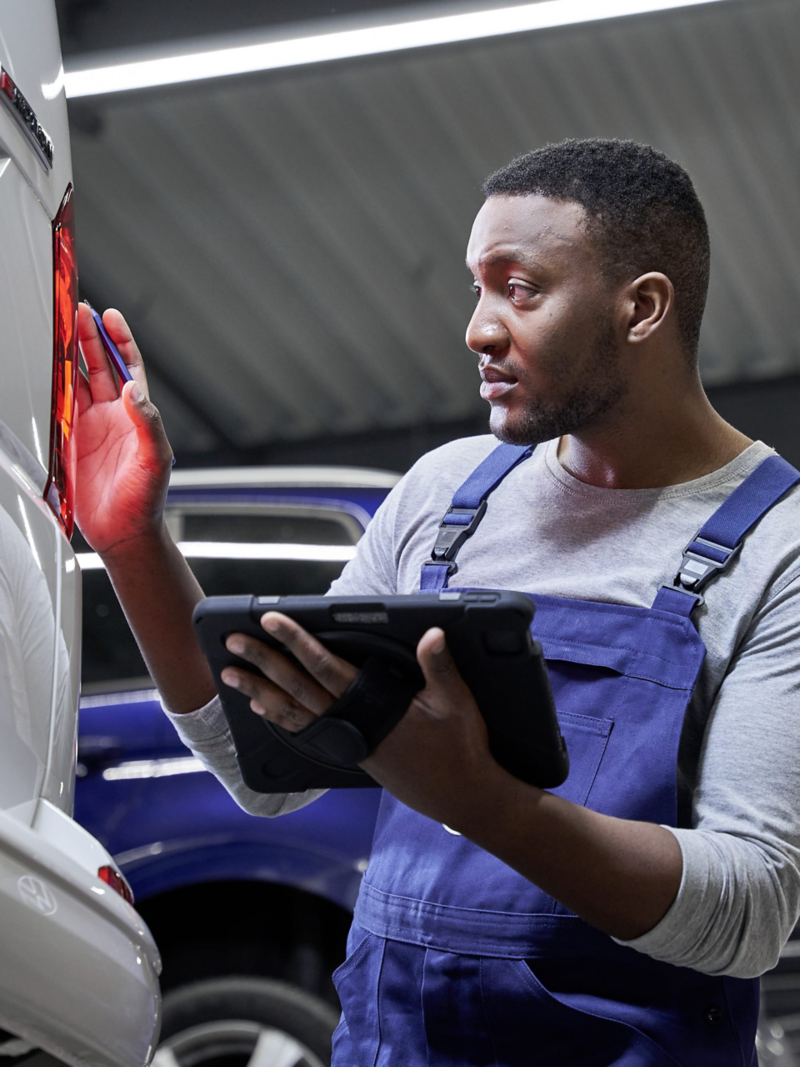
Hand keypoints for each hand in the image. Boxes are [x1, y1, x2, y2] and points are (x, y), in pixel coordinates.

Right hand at [75, 305, 172, 556]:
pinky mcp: (69, 441)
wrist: (124, 532)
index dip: (120, 341)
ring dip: (69, 355)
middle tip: (77, 310)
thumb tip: (137, 391)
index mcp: (138, 414)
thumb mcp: (156, 459)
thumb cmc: (146, 500)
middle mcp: (114, 415)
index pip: (130, 367)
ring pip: (78, 380)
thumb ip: (149, 424)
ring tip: (59, 328)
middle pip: (100, 365)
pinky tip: (45, 367)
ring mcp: (90, 427)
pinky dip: (52, 385)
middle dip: (89, 337)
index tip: (110, 316)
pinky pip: (59, 405)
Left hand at [222, 613, 499, 829]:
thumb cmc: (458, 747)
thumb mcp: (455, 702)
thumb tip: (432, 633)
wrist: (458, 795)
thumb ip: (439, 666)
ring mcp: (345, 739)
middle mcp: (349, 723)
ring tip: (231, 675)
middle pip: (295, 687)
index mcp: (370, 706)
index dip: (296, 641)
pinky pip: (303, 730)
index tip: (272, 620)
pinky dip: (279, 717)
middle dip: (263, 661)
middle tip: (234, 641)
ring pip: (291, 711)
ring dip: (258, 690)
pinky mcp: (347, 750)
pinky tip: (261, 708)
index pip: (324, 666)